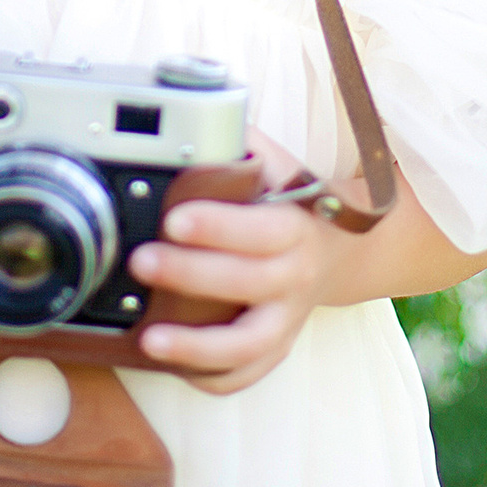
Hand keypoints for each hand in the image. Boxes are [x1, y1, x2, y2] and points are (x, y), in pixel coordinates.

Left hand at [124, 133, 351, 394]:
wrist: (344, 250)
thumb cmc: (293, 203)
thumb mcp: (277, 165)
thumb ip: (239, 142)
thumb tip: (198, 109)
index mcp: (294, 228)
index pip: (259, 229)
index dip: (218, 227)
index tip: (174, 219)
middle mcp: (294, 277)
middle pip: (246, 283)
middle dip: (190, 275)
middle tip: (141, 262)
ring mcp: (286, 319)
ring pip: (248, 345)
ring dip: (198, 347)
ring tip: (149, 341)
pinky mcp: (277, 347)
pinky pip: (247, 374)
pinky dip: (213, 377)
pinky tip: (175, 368)